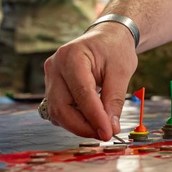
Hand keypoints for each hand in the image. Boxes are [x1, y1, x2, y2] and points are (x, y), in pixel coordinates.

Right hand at [42, 24, 136, 138]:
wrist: (107, 37)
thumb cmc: (114, 49)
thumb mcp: (121, 71)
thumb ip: (114, 100)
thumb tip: (110, 128)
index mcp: (72, 56)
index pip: (81, 93)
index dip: (94, 116)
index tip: (107, 132)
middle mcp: (55, 66)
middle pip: (61, 107)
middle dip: (82, 126)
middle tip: (105, 134)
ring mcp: (50, 77)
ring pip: (58, 112)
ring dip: (78, 125)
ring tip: (101, 127)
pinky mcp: (52, 87)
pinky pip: (59, 110)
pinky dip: (74, 119)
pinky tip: (91, 119)